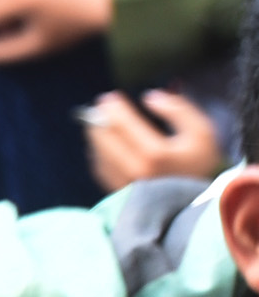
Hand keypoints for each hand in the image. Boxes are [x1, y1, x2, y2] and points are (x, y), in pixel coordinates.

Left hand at [84, 88, 222, 192]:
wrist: (201, 200)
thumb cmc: (200, 163)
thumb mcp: (202, 132)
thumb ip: (178, 110)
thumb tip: (149, 97)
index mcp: (155, 155)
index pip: (124, 125)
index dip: (114, 109)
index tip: (109, 97)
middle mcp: (134, 170)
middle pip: (105, 140)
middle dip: (99, 120)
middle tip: (98, 106)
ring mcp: (124, 183)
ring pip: (99, 155)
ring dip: (95, 135)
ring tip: (96, 121)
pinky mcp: (119, 192)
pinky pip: (101, 169)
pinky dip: (98, 152)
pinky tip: (101, 142)